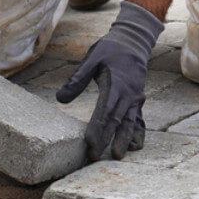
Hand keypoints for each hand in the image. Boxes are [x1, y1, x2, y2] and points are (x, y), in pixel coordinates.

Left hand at [56, 1, 162, 159]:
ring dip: (123, 140)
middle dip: (106, 139)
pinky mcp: (138, 101)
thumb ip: (77, 79)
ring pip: (130, 122)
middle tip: (94, 156)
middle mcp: (129, 94)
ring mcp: (136, 99)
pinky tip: (135, 146)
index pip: (105, 110)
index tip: (90, 141)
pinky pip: (139, 119)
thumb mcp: (92, 58)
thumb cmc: (110, 50)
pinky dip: (138, 133)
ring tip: (117, 156)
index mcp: (116, 84)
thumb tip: (60, 98)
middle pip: (116, 120)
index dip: (98, 127)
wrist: (134, 43)